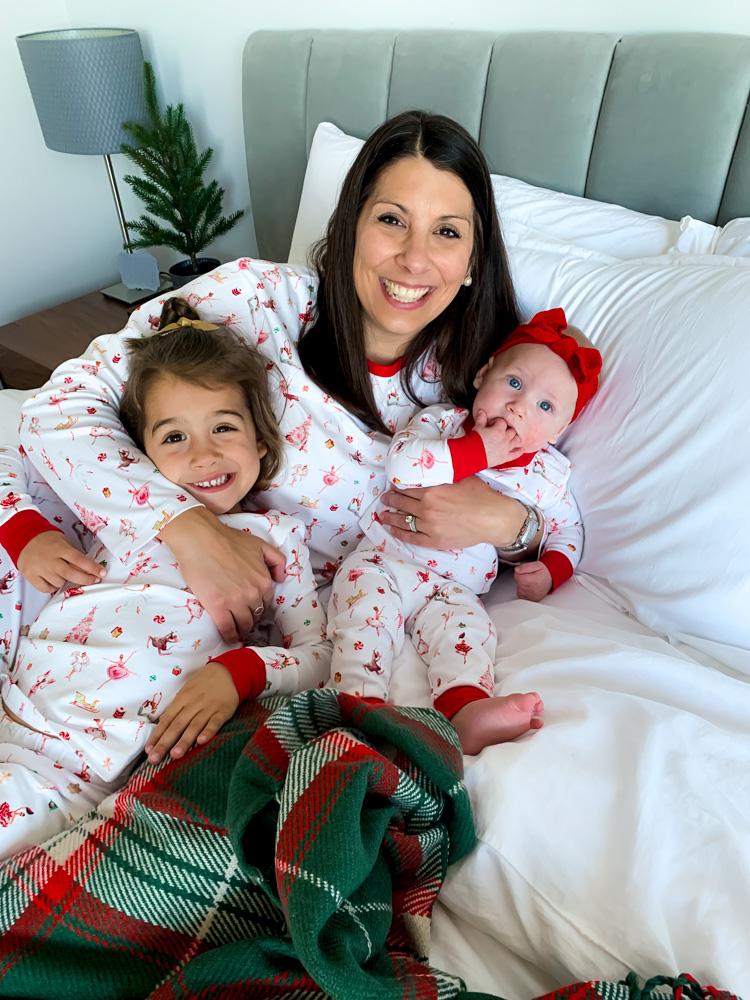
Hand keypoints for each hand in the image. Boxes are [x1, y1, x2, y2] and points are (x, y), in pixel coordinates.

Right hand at [17, 531, 105, 592]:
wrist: (23, 538)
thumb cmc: (47, 540)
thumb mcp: (63, 541)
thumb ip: (73, 554)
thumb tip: (88, 568)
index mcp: (60, 548)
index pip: (79, 560)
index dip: (93, 568)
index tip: (102, 572)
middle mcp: (50, 559)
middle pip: (71, 574)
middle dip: (85, 579)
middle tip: (94, 580)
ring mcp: (39, 568)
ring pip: (59, 582)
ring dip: (66, 581)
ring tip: (65, 574)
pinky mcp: (30, 576)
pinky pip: (46, 588)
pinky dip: (53, 587)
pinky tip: (54, 580)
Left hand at [145, 659, 239, 763]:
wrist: (227, 672)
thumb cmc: (203, 684)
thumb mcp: (186, 692)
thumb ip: (176, 709)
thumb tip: (161, 724)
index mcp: (182, 700)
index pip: (166, 720)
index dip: (157, 736)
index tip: (148, 750)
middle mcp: (193, 705)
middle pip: (177, 725)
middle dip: (165, 743)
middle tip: (154, 759)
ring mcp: (208, 708)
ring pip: (194, 726)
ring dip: (184, 741)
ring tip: (175, 755)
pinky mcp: (222, 712)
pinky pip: (214, 723)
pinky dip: (208, 732)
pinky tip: (201, 742)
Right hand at [159, 507, 285, 642]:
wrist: (201, 540)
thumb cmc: (228, 539)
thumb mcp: (260, 545)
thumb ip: (276, 560)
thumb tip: (281, 579)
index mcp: (264, 581)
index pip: (266, 602)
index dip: (259, 606)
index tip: (252, 608)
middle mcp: (253, 594)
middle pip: (256, 615)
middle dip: (251, 618)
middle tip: (244, 619)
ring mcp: (235, 602)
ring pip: (244, 624)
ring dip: (242, 629)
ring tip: (238, 630)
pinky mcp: (218, 608)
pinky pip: (228, 629)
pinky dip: (230, 636)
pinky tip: (229, 637)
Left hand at [381, 477, 528, 549]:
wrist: (494, 519)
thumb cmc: (481, 496)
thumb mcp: (461, 477)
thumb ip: (443, 475)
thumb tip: (433, 469)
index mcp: (432, 491)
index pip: (407, 488)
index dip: (397, 487)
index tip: (392, 486)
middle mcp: (427, 508)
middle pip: (402, 503)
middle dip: (390, 500)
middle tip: (384, 498)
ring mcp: (429, 526)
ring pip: (403, 521)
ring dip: (390, 517)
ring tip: (383, 514)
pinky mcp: (434, 541)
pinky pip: (411, 538)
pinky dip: (399, 533)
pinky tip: (392, 529)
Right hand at [473, 410, 523, 466]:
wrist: (472, 454)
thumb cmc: (474, 440)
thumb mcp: (477, 427)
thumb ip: (481, 419)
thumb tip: (482, 411)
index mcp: (498, 430)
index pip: (502, 422)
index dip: (496, 422)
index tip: (491, 426)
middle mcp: (505, 438)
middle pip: (512, 431)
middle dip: (507, 430)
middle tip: (502, 431)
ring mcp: (506, 448)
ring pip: (516, 440)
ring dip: (515, 438)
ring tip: (511, 438)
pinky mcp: (505, 457)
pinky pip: (515, 454)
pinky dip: (519, 451)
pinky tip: (521, 449)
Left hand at [514, 561, 552, 600]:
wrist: (551, 578)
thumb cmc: (544, 572)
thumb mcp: (536, 565)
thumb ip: (525, 567)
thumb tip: (517, 570)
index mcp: (534, 580)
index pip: (518, 577)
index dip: (520, 573)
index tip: (525, 572)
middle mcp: (533, 590)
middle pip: (518, 584)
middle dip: (521, 579)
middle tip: (529, 577)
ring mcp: (533, 596)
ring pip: (519, 590)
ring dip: (522, 586)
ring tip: (530, 582)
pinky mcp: (532, 600)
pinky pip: (521, 596)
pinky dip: (522, 592)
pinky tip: (528, 588)